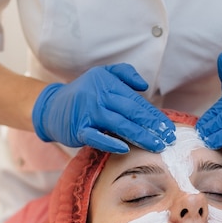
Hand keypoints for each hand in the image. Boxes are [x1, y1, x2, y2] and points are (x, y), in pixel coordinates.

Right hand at [32, 64, 174, 152]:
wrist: (52, 106)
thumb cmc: (83, 93)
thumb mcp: (102, 75)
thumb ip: (125, 74)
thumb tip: (144, 86)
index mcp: (108, 84)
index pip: (136, 102)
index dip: (154, 115)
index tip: (169, 128)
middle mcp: (99, 97)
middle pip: (131, 113)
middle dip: (152, 127)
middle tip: (168, 139)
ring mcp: (89, 114)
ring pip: (119, 125)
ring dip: (139, 136)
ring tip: (156, 145)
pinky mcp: (79, 129)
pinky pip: (96, 137)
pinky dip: (110, 142)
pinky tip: (125, 148)